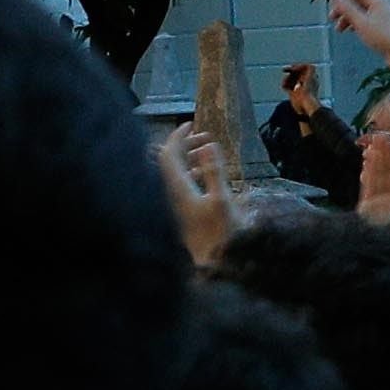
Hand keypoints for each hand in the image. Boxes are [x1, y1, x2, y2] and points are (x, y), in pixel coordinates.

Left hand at [159, 122, 235, 264]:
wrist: (214, 266)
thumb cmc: (221, 235)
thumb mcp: (222, 200)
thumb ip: (214, 171)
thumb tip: (207, 145)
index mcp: (177, 189)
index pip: (168, 155)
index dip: (177, 137)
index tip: (190, 124)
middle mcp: (170, 195)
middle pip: (170, 162)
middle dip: (186, 146)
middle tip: (206, 137)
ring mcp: (174, 205)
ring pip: (176, 174)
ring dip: (191, 160)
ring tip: (210, 152)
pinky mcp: (180, 214)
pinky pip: (181, 186)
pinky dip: (193, 175)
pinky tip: (208, 176)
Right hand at [328, 0, 389, 85]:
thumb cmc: (385, 38)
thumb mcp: (361, 22)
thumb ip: (347, 7)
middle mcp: (378, 2)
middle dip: (339, 4)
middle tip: (331, 16)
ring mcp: (380, 12)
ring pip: (356, 7)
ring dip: (344, 14)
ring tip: (337, 28)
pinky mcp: (380, 22)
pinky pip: (361, 15)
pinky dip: (351, 20)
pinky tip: (346, 30)